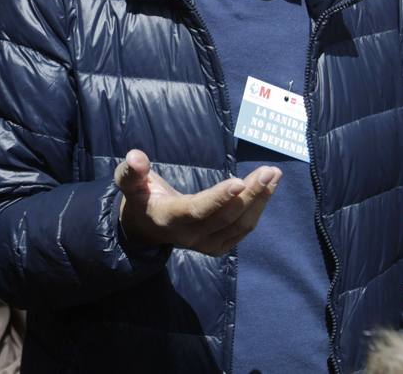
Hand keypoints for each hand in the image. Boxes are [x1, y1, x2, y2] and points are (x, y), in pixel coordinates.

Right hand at [115, 149, 280, 255]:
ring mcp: (207, 245)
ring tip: (273, 176)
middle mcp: (190, 237)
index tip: (239, 182)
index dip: (218, 198)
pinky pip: (243, 229)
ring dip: (259, 200)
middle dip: (250, 194)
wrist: (147, 227)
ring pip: (240, 225)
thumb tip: (135, 157)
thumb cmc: (140, 199)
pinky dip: (258, 209)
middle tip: (268, 171)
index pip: (197, 210)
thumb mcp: (129, 184)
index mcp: (169, 219)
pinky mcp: (219, 246)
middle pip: (226, 218)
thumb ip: (130, 172)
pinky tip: (267, 188)